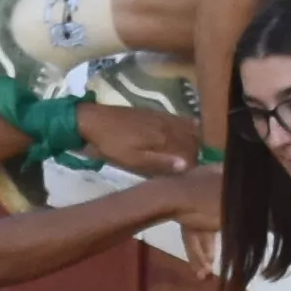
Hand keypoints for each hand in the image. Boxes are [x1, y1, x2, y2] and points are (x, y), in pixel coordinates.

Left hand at [74, 95, 212, 174]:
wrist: (94, 120)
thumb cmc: (111, 144)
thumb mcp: (131, 160)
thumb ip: (159, 162)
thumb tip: (186, 165)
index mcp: (163, 139)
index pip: (189, 154)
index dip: (192, 167)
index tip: (189, 177)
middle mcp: (168, 126)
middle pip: (192, 142)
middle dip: (196, 155)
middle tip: (190, 169)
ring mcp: (163, 117)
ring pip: (189, 130)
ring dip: (195, 142)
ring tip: (193, 155)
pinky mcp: (157, 113)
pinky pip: (180, 119)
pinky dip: (190, 125)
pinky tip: (194, 129)